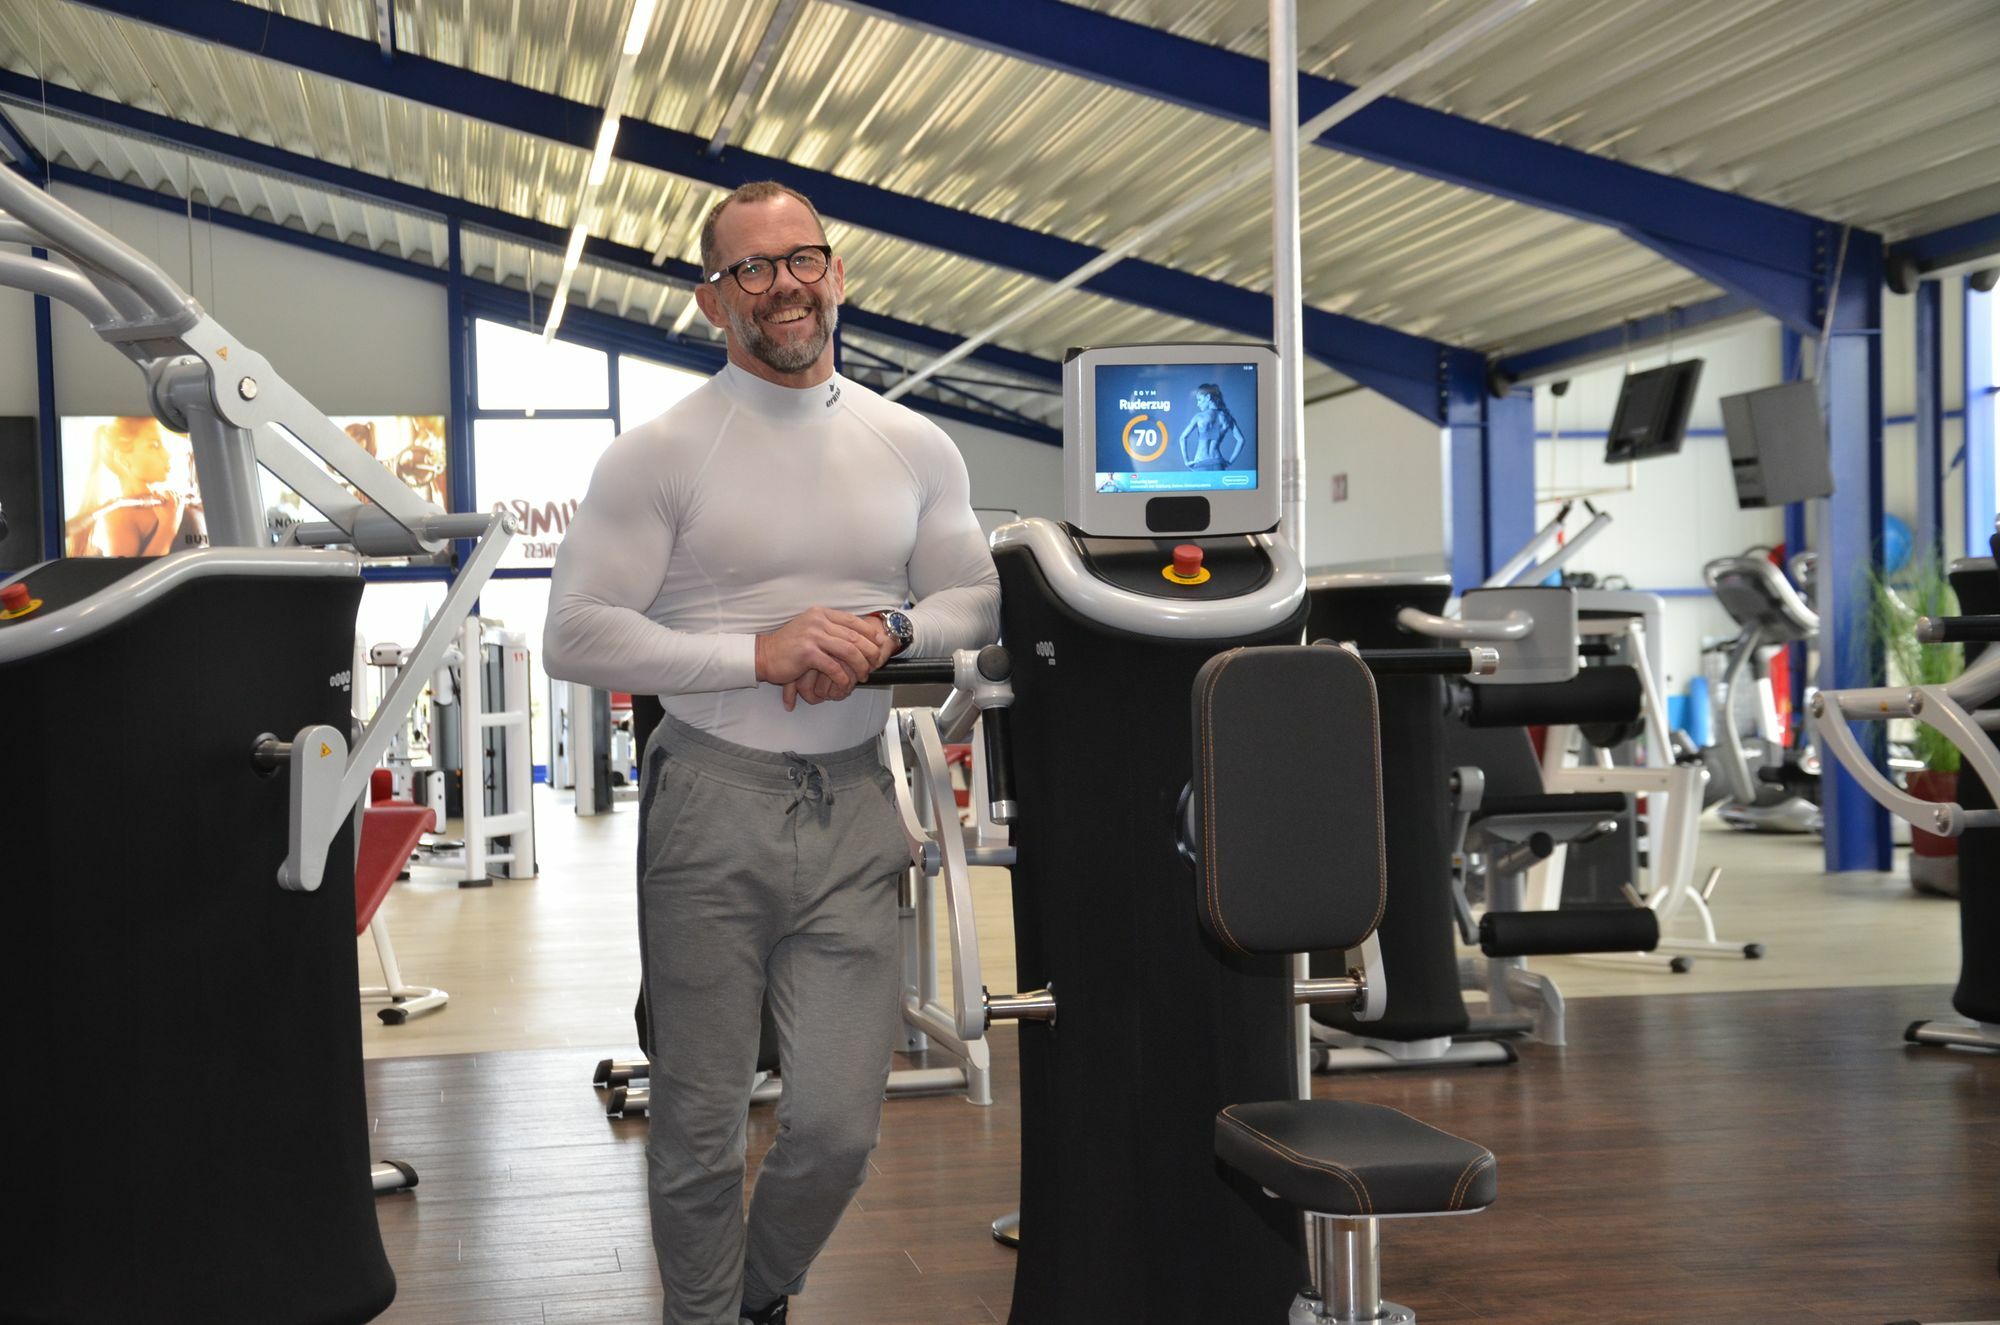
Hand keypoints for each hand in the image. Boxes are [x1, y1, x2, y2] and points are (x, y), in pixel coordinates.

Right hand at [757, 607, 880, 706]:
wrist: (764, 654)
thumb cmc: (789, 645)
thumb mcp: (810, 629)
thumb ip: (830, 628)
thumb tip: (856, 636)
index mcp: (821, 613)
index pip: (853, 621)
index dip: (869, 633)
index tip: (879, 644)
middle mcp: (818, 621)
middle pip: (854, 636)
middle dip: (869, 651)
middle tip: (876, 663)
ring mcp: (813, 636)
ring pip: (848, 651)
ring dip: (860, 666)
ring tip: (863, 675)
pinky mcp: (808, 653)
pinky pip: (833, 667)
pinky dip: (842, 677)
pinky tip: (845, 684)